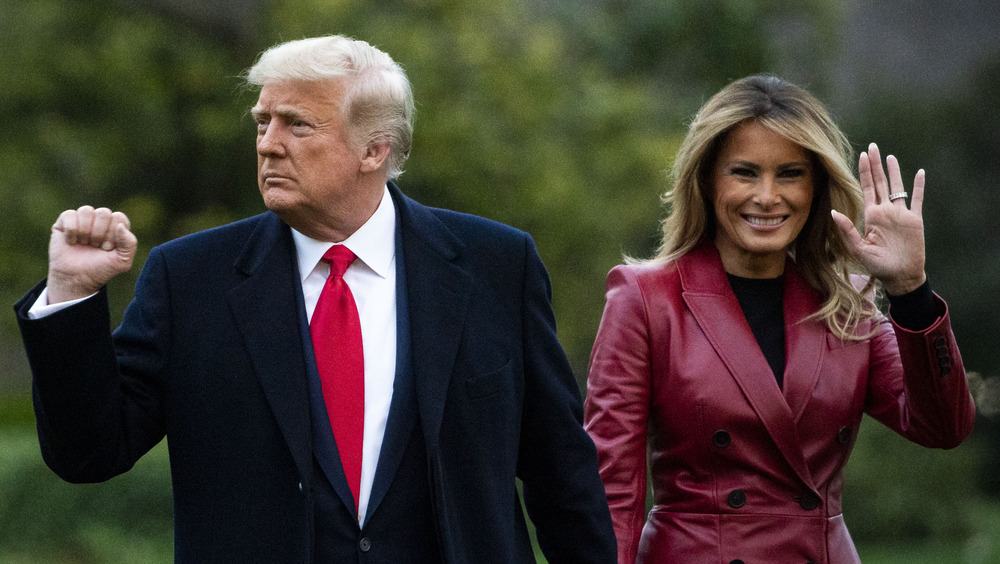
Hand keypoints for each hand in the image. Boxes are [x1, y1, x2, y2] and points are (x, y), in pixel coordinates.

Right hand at [47, 206, 137, 302]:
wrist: (76, 279)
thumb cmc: (100, 269)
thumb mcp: (122, 261)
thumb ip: (130, 244)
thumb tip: (120, 225)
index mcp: (116, 227)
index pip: (119, 217)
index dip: (113, 233)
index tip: (107, 248)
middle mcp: (100, 220)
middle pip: (103, 213)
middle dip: (99, 233)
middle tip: (95, 246)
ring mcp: (82, 220)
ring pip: (86, 210)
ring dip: (85, 231)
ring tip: (84, 244)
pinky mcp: (64, 222)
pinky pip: (69, 214)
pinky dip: (71, 230)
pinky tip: (71, 242)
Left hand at [831, 143, 926, 294]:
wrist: (900, 276)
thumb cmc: (878, 266)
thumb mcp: (859, 249)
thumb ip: (847, 231)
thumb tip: (833, 212)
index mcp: (871, 216)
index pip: (867, 188)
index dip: (865, 172)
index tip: (862, 155)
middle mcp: (885, 211)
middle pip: (880, 182)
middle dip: (876, 165)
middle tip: (872, 147)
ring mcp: (900, 214)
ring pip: (897, 187)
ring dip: (894, 172)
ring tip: (889, 156)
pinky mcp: (915, 220)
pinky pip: (917, 199)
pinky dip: (919, 186)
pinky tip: (919, 172)